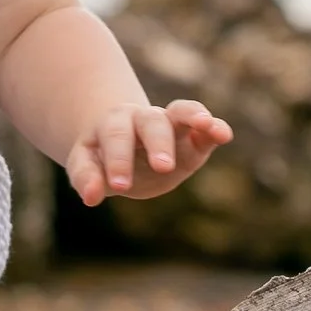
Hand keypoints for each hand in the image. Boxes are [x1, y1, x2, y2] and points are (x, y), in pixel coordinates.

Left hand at [65, 99, 231, 205]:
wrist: (123, 147)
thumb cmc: (102, 157)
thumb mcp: (87, 166)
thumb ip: (86, 178)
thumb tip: (90, 198)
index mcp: (113, 124)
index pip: (115, 138)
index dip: (117, 161)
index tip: (119, 187)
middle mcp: (142, 118)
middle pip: (151, 123)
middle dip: (158, 144)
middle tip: (162, 167)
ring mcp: (169, 123)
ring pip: (181, 112)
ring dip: (194, 116)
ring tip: (206, 125)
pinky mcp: (193, 136)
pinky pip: (205, 126)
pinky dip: (215, 127)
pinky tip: (224, 134)